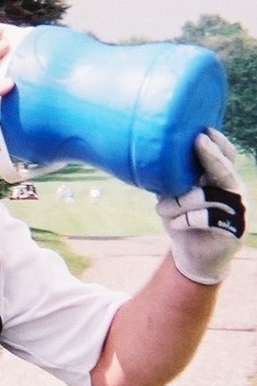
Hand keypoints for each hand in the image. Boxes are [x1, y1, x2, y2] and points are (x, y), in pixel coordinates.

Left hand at [156, 128, 246, 283]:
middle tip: (197, 141)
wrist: (192, 257)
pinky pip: (208, 218)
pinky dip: (185, 219)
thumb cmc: (183, 222)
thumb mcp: (174, 198)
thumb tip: (147, 157)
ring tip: (161, 209)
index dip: (218, 142)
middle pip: (223, 169)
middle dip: (209, 155)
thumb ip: (169, 180)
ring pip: (208, 195)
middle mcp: (233, 191)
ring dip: (179, 202)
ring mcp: (237, 211)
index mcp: (221, 180)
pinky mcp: (234, 230)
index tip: (202, 129)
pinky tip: (175, 224)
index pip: (225, 156)